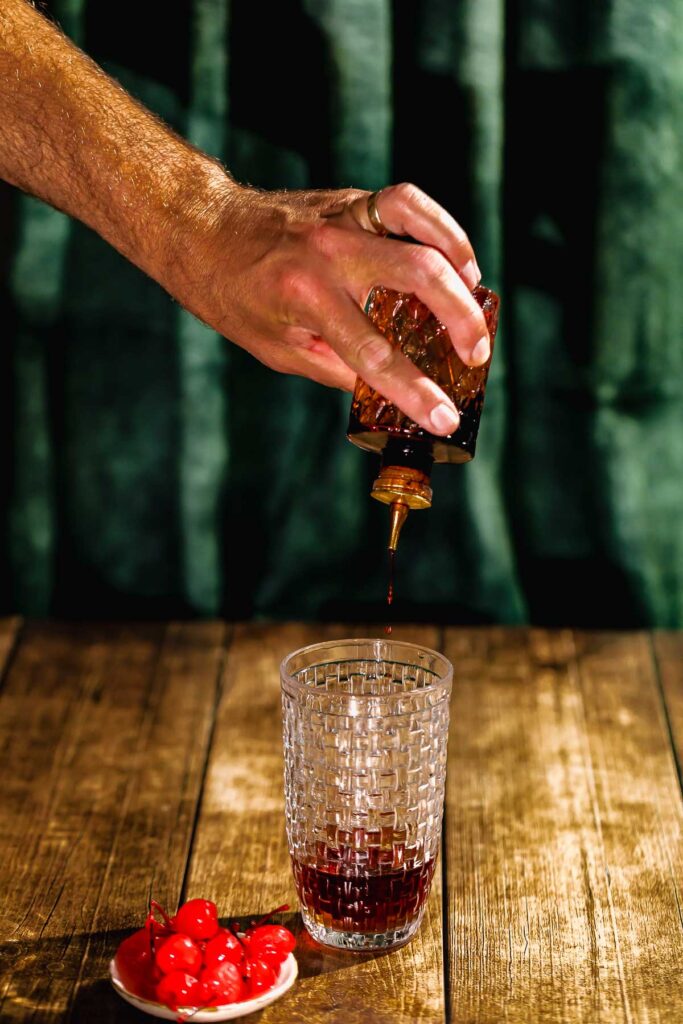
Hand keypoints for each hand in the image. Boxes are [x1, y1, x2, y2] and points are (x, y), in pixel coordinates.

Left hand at [168, 179, 489, 435]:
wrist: (202, 229)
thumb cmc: (233, 296)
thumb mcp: (277, 348)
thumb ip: (334, 366)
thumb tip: (385, 385)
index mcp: (306, 298)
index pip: (374, 353)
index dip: (415, 393)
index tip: (443, 419)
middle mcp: (329, 253)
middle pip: (417, 276)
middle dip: (459, 320)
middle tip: (476, 355)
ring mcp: (343, 219)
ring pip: (419, 224)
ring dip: (459, 261)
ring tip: (477, 298)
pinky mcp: (352, 202)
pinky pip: (407, 205)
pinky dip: (441, 229)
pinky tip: (455, 259)